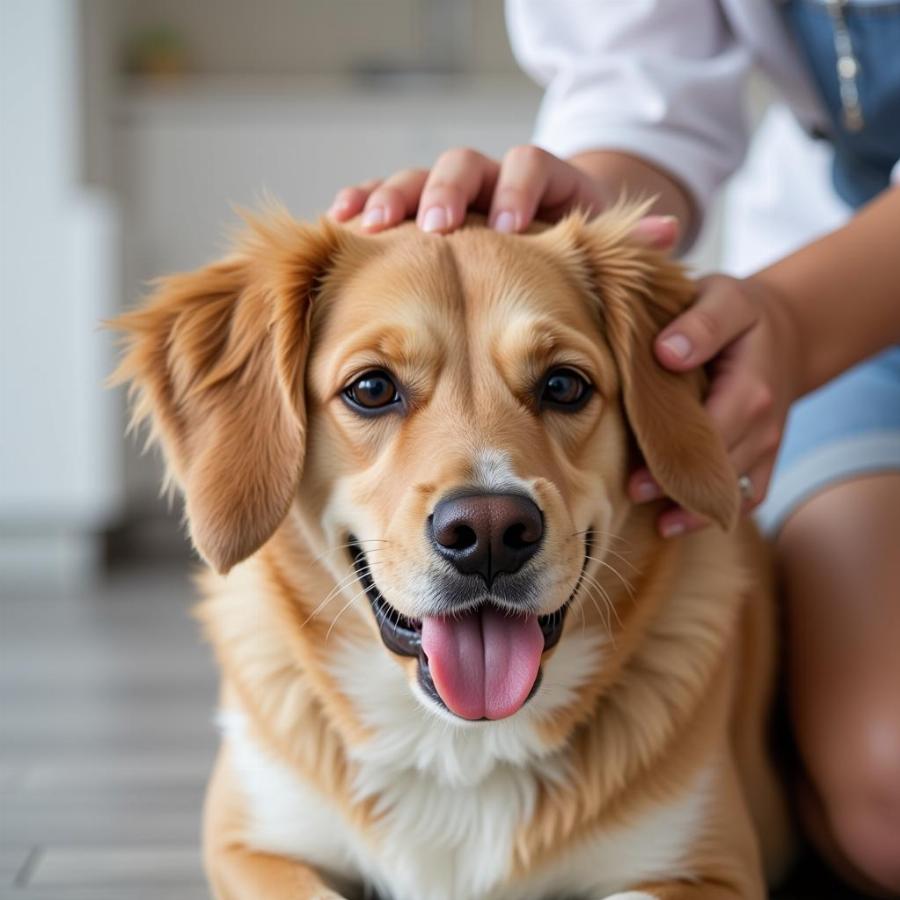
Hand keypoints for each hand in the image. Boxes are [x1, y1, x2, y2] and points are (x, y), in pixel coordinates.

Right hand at [328, 146, 617, 234]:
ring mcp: (451, 195)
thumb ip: (624, 242)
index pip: (528, 169)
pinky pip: (386, 200)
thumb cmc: (573, 250)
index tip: (511, 226)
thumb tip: (666, 234)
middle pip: (465, 165)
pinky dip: (363, 204)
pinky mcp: (419, 213)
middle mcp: (490, 182)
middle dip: (447, 193)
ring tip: (364, 223)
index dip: (519, 193)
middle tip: (434, 227)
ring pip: (417, 178)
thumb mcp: (603, 244)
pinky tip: (337, 223)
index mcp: (541, 184)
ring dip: (391, 198)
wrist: (548, 238)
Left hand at [628, 274, 802, 536]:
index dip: (670, 455)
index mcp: (750, 387)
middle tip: (628, 494)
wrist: (786, 330)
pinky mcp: (764, 457)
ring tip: (654, 523)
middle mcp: (762, 424)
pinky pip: (747, 497)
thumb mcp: (724, 299)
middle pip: (716, 467)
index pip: (710, 432)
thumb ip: (700, 324)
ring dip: (692, 508)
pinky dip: (713, 514)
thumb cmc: (742, 313)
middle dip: (673, 485)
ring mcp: (766, 445)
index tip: (633, 473)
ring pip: (731, 490)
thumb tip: (667, 352)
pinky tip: (673, 525)